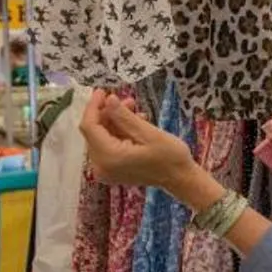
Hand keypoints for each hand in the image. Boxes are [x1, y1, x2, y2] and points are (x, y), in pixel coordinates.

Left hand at [78, 92, 197, 190]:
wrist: (181, 180)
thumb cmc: (171, 157)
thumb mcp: (150, 133)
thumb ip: (125, 117)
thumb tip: (109, 99)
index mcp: (109, 157)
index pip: (90, 127)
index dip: (93, 107)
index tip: (102, 91)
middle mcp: (101, 166)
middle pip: (94, 133)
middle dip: (107, 113)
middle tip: (126, 99)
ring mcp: (104, 170)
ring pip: (101, 138)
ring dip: (114, 122)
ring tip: (134, 110)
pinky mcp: (110, 170)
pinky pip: (107, 146)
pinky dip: (117, 133)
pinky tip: (134, 125)